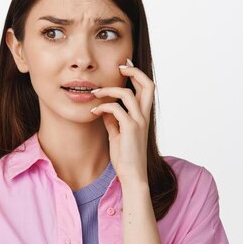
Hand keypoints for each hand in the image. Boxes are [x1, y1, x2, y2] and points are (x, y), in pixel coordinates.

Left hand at [89, 57, 154, 184]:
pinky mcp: (130, 129)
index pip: (146, 88)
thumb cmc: (125, 157)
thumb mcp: (117, 134)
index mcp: (143, 116)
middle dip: (134, 72)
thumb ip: (113, 120)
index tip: (123, 68)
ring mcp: (139, 122)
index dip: (137, 75)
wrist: (132, 175)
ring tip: (94, 93)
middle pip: (148, 84)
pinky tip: (94, 112)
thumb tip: (104, 109)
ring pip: (127, 94)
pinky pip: (116, 109)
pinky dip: (102, 106)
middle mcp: (144, 116)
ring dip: (108, 90)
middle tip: (119, 67)